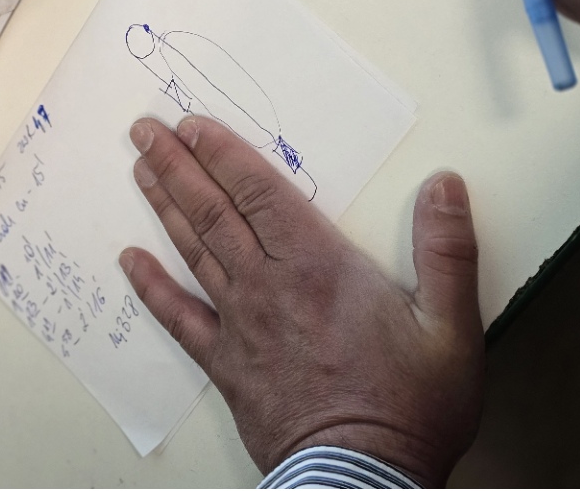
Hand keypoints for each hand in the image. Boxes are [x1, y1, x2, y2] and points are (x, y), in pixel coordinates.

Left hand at [119, 116, 483, 485]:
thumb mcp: (451, 328)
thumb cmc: (408, 407)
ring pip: (192, 251)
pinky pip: (178, 318)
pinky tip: (128, 262)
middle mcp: (267, 286)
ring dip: (163, 206)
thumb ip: (446, 250)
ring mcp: (239, 326)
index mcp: (317, 266)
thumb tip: (445, 183)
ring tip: (138, 170)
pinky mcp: (225, 366)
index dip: (222, 153)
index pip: (258, 192)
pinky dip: (151, 286)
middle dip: (177, 165)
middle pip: (213, 212)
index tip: (191, 124)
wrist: (362, 482)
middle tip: (143, 130)